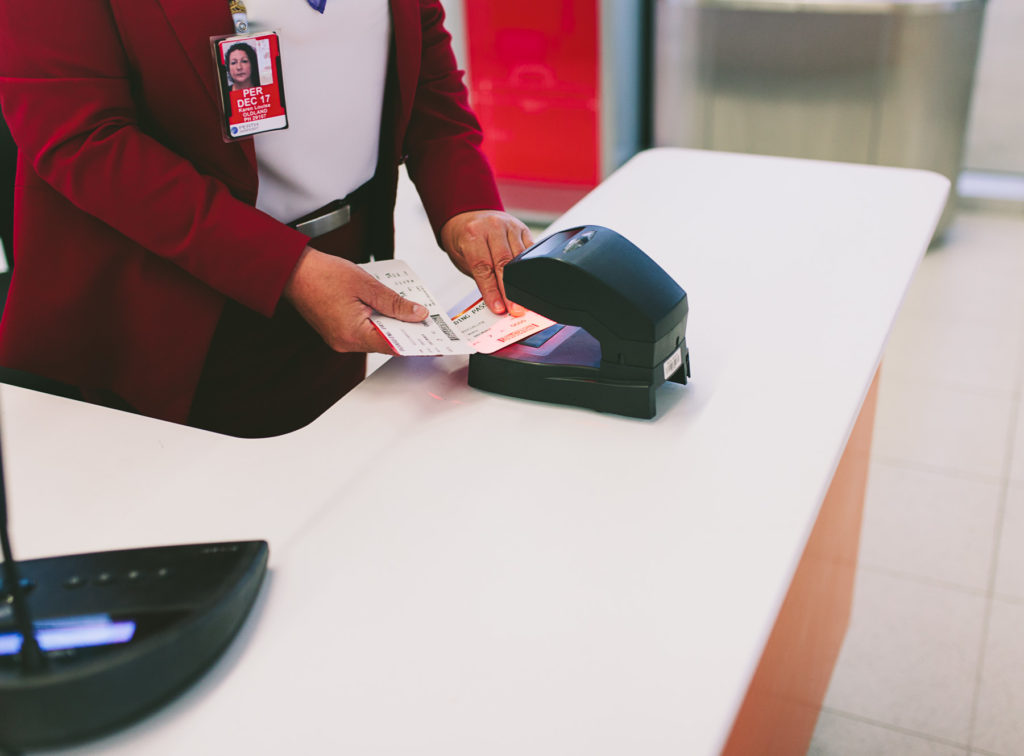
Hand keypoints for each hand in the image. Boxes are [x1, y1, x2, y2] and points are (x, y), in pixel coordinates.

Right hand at [283, 247, 427, 353]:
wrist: (293, 270)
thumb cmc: (323, 274)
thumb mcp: (366, 285)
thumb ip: (394, 302)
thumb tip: (417, 314)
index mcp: (352, 334)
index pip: (393, 345)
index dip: (416, 343)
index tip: (434, 342)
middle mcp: (345, 342)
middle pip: (385, 341)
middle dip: (407, 331)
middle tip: (428, 323)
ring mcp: (340, 339)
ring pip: (375, 335)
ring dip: (392, 324)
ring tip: (411, 311)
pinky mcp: (337, 331)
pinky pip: (364, 330)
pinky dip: (378, 320)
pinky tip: (388, 307)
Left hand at [440, 210, 533, 315]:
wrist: (468, 215)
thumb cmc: (464, 239)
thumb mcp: (463, 258)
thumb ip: (480, 277)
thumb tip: (496, 301)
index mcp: (473, 234)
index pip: (484, 267)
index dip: (492, 290)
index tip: (498, 307)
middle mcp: (493, 227)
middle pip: (504, 264)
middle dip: (509, 290)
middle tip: (514, 309)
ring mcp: (510, 226)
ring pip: (520, 259)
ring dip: (522, 282)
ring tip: (523, 301)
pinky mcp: (523, 229)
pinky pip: (529, 251)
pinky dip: (530, 268)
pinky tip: (530, 283)